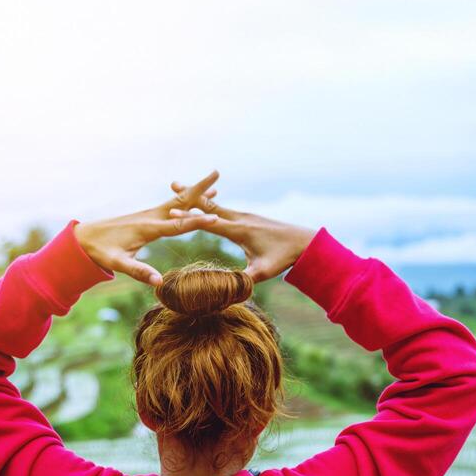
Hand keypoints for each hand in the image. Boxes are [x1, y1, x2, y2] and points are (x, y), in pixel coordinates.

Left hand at [76, 170, 222, 286]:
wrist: (83, 238)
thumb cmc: (99, 252)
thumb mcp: (117, 263)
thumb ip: (138, 271)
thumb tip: (159, 282)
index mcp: (147, 228)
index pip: (178, 224)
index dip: (197, 221)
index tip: (216, 217)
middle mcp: (150, 217)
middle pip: (180, 202)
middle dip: (199, 189)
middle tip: (217, 174)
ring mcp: (148, 215)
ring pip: (177, 202)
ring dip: (196, 194)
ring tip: (216, 188)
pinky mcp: (146, 217)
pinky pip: (170, 207)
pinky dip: (185, 202)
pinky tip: (192, 202)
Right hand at [170, 178, 316, 283]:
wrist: (304, 242)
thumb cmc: (283, 258)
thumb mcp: (263, 272)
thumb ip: (244, 280)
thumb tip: (226, 291)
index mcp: (240, 230)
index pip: (209, 222)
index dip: (190, 217)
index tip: (170, 210)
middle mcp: (241, 218)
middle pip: (210, 206)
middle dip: (191, 196)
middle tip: (173, 184)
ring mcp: (245, 216)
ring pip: (218, 205)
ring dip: (200, 198)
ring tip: (185, 188)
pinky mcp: (249, 218)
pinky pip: (226, 209)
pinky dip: (212, 204)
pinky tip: (206, 203)